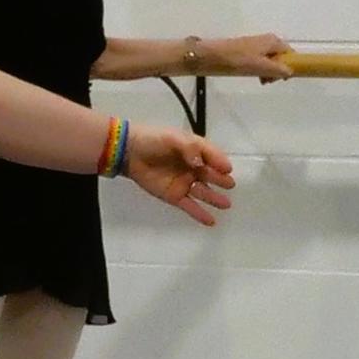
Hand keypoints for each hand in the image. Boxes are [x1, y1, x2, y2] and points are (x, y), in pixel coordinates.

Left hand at [123, 123, 237, 224]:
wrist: (129, 152)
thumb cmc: (152, 140)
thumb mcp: (172, 138)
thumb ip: (189, 148)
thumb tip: (199, 163)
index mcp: (194, 150)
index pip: (212, 157)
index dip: (220, 162)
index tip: (227, 169)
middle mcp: (193, 167)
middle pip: (210, 175)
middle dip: (220, 180)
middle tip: (229, 184)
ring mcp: (184, 183)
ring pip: (203, 192)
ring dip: (215, 198)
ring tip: (226, 204)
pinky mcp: (174, 196)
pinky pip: (190, 206)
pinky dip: (200, 214)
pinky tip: (211, 221)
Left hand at [199, 31, 292, 82]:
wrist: (213, 55)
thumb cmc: (238, 59)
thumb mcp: (261, 66)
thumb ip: (278, 69)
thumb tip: (290, 72)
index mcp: (273, 41)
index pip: (290, 53)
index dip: (290, 66)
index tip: (282, 78)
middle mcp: (267, 41)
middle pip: (280, 57)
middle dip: (277, 70)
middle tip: (268, 81)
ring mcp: (256, 46)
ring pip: (269, 60)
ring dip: (268, 72)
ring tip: (260, 80)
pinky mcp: (247, 51)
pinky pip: (259, 61)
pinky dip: (259, 69)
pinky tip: (252, 76)